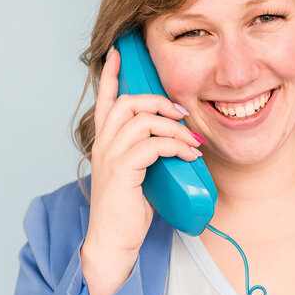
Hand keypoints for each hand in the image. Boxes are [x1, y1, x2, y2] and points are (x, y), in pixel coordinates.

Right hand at [86, 45, 203, 255]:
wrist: (112, 242)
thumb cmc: (127, 211)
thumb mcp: (139, 174)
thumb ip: (148, 153)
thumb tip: (177, 143)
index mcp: (105, 143)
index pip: (104, 99)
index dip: (111, 74)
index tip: (119, 52)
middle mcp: (103, 145)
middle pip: (127, 102)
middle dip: (159, 101)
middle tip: (183, 114)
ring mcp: (110, 156)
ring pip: (142, 121)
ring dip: (173, 128)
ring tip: (192, 142)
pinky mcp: (121, 171)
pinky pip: (152, 145)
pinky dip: (175, 146)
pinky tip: (189, 156)